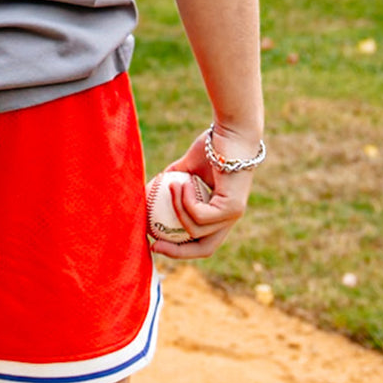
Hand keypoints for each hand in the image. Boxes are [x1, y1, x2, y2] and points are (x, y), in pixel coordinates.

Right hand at [149, 125, 259, 258]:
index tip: (154, 241)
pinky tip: (182, 181)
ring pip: (197, 229)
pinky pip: (200, 214)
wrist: (232, 131)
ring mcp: (233, 215)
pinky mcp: (232, 208)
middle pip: (205, 248)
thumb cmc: (212, 144)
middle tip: (154, 242)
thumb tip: (148, 192)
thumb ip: (173, 180)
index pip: (202, 240)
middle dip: (178, 251)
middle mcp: (230, 218)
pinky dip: (185, 201)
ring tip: (170, 184)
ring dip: (176, 209)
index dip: (179, 246)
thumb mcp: (187, 166)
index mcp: (221, 212)